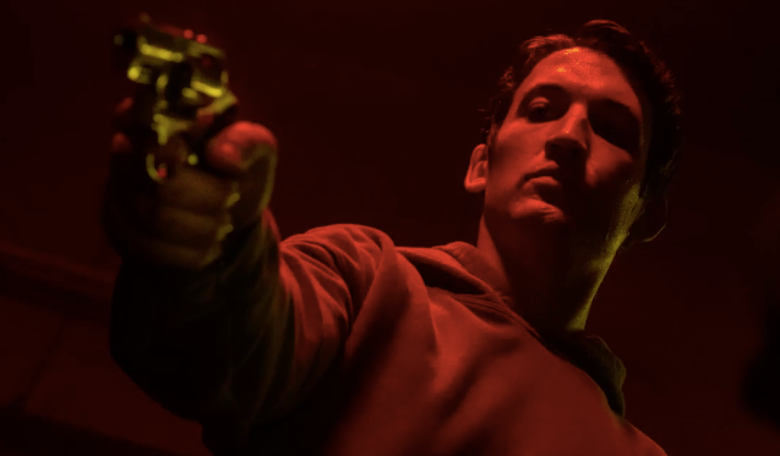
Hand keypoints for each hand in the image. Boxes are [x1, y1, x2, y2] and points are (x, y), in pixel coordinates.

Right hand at [100, 95, 277, 270]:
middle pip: (152, 180)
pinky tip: (209, 246)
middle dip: (202, 197)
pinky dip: (188, 252)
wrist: (232, 214)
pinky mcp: (120, 228)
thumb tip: (220, 155)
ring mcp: (117, 190)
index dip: (166, 143)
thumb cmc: (241, 169)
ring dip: (200, 227)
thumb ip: (246, 143)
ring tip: (224, 223)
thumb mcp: (256, 149)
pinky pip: (147, 248)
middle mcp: (127, 149)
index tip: (197, 156)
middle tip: (230, 197)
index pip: (135, 119)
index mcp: (156, 115)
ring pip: (151, 218)